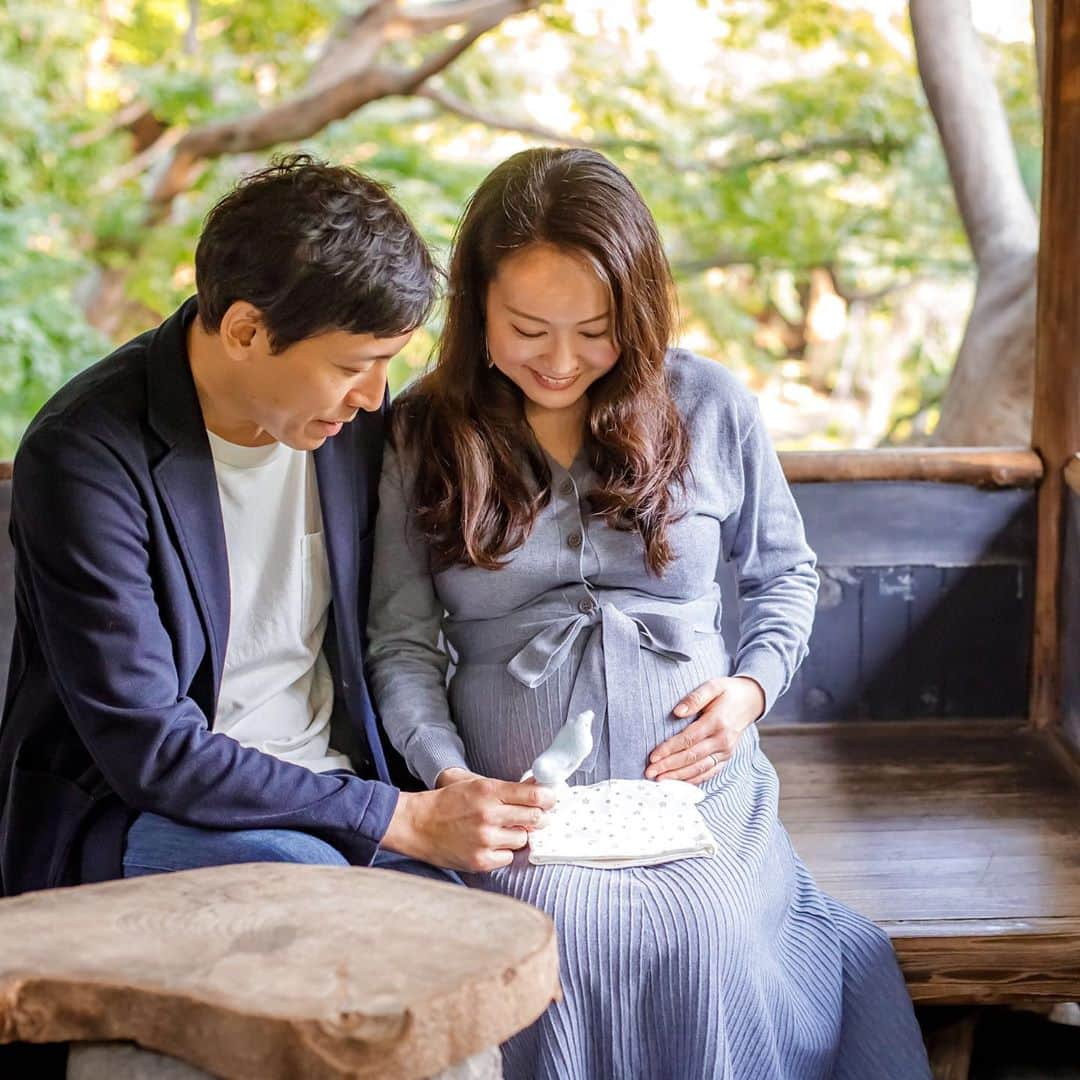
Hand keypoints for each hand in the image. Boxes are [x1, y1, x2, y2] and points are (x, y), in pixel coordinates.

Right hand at [382, 774, 554, 872]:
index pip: (533, 794)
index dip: (548, 798)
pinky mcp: (480, 860)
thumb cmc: (448, 802)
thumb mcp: (475, 784)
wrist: (417, 824)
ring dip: (517, 836)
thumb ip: (507, 788)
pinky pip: (508, 858)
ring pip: (523, 840)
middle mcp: (489, 814)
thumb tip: (538, 786)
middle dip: (538, 818)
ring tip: (500, 830)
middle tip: (534, 817)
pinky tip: (490, 844)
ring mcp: (484, 839)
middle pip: (535, 818)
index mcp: (488, 790)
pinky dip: (503, 852)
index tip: (551, 799)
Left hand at [645, 675, 764, 784]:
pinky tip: (679, 783)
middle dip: (668, 766)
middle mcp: (723, 740)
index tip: (652, 756)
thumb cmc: (727, 692)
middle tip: (649, 772)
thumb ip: (695, 698)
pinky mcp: (726, 757)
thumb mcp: (713, 686)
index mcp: (717, 722)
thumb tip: (677, 711)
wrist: (751, 701)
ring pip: (699, 769)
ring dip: (678, 777)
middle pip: (691, 757)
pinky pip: (709, 772)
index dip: (669, 749)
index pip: (688, 739)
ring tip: (659, 780)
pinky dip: (693, 780)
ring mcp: (726, 751)